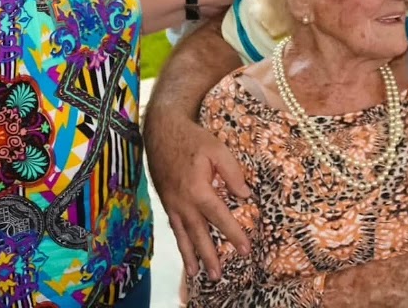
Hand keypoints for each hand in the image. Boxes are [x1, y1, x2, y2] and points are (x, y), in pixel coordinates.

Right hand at [144, 107, 250, 279]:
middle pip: (198, 234)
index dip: (233, 234)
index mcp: (198, 189)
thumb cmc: (193, 139)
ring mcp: (172, 204)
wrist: (161, 131)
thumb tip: (245, 195)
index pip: (219, 217)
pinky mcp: (166, 202)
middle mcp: (183, 201)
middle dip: (209, 255)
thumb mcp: (217, 149)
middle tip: (217, 275)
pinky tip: (185, 252)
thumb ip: (233, 172)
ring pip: (183, 234)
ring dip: (190, 256)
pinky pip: (174, 227)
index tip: (245, 250)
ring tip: (198, 274)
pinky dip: (180, 242)